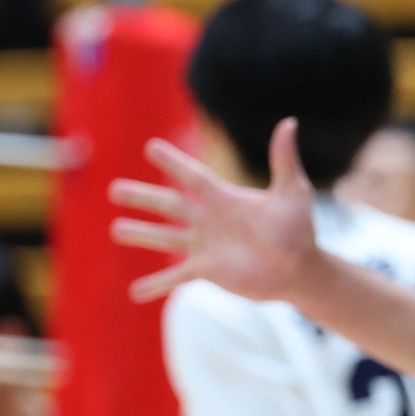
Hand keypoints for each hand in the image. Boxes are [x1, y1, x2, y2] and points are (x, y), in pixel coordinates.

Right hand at [112, 117, 321, 304]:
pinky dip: (155, 285)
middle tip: (114, 190)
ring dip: (141, 234)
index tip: (151, 148)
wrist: (301, 270)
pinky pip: (176, 278)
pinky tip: (134, 293)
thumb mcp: (292, 193)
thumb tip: (289, 122)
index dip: (174, 163)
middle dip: (142, 197)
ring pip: (165, 238)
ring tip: (115, 230)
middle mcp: (210, 220)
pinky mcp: (208, 271)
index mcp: (225, 199)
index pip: (193, 176)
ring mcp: (206, 246)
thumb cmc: (299, 230)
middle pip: (169, 205)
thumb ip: (284, 160)